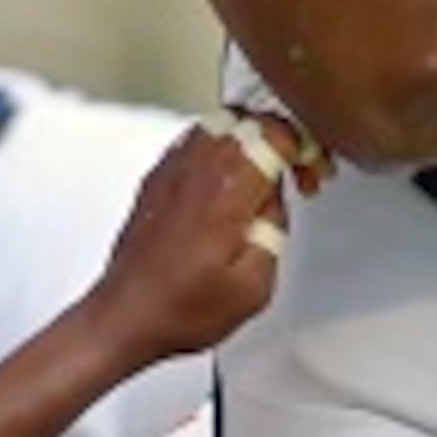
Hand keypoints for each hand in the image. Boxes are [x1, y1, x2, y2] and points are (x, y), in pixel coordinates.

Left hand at [90, 114, 322, 359]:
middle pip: (249, 119)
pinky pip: (195, 143)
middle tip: (295, 172)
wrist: (125, 317)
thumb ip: (276, 229)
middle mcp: (195, 170)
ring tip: (263, 176)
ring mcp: (171, 170)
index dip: (304, 145)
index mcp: (226, 190)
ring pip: (220, 123)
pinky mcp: (156, 179)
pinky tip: (228, 184)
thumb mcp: (255, 285)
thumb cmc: (178, 308)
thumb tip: (276, 203)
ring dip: (251, 142)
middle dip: (281, 140)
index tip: (311, 170)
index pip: (275, 132)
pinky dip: (220, 152)